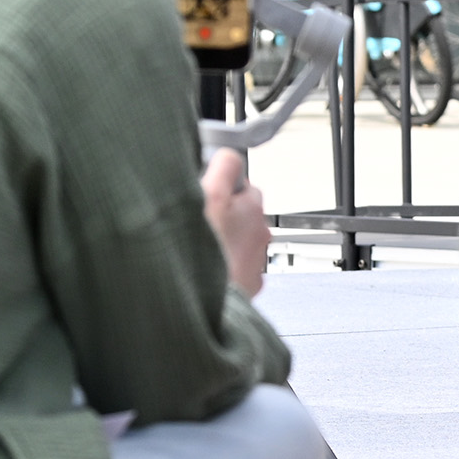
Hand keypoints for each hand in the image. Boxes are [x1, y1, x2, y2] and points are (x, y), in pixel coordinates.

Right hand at [201, 147, 267, 297]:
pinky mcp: (248, 285)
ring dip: (221, 241)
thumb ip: (224, 166)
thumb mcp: (211, 193)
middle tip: (198, 222)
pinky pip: (234, 267)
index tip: (206, 190)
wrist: (205, 303)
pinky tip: (205, 267)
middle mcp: (260, 234)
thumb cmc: (207, 252)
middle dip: (222, 215)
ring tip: (198, 248)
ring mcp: (256, 261)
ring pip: (237, 241)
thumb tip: (230, 154)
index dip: (220, 185)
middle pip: (240, 213)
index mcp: (253, 208)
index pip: (242, 182)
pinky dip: (222, 265)